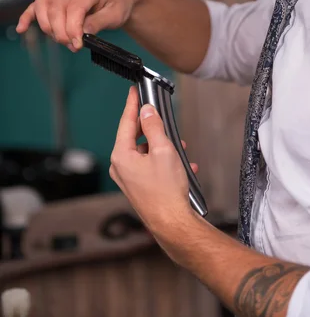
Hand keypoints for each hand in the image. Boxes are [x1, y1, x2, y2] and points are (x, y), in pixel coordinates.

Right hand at [16, 0, 142, 50]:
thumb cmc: (119, 1)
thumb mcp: (116, 14)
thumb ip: (99, 23)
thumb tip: (83, 34)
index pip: (74, 9)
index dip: (72, 30)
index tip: (78, 45)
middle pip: (56, 10)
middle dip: (62, 33)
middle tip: (74, 46)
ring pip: (44, 8)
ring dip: (49, 28)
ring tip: (65, 40)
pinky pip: (38, 4)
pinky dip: (28, 16)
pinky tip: (22, 28)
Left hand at [110, 87, 197, 233]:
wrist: (172, 224)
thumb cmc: (166, 191)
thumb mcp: (163, 150)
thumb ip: (154, 127)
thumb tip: (147, 112)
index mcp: (121, 156)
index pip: (126, 122)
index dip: (132, 105)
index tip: (134, 91)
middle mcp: (120, 167)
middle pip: (135, 137)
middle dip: (153, 129)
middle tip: (162, 118)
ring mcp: (128, 179)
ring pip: (145, 153)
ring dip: (162, 147)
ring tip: (180, 148)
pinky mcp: (138, 188)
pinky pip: (150, 167)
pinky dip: (165, 163)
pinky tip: (183, 166)